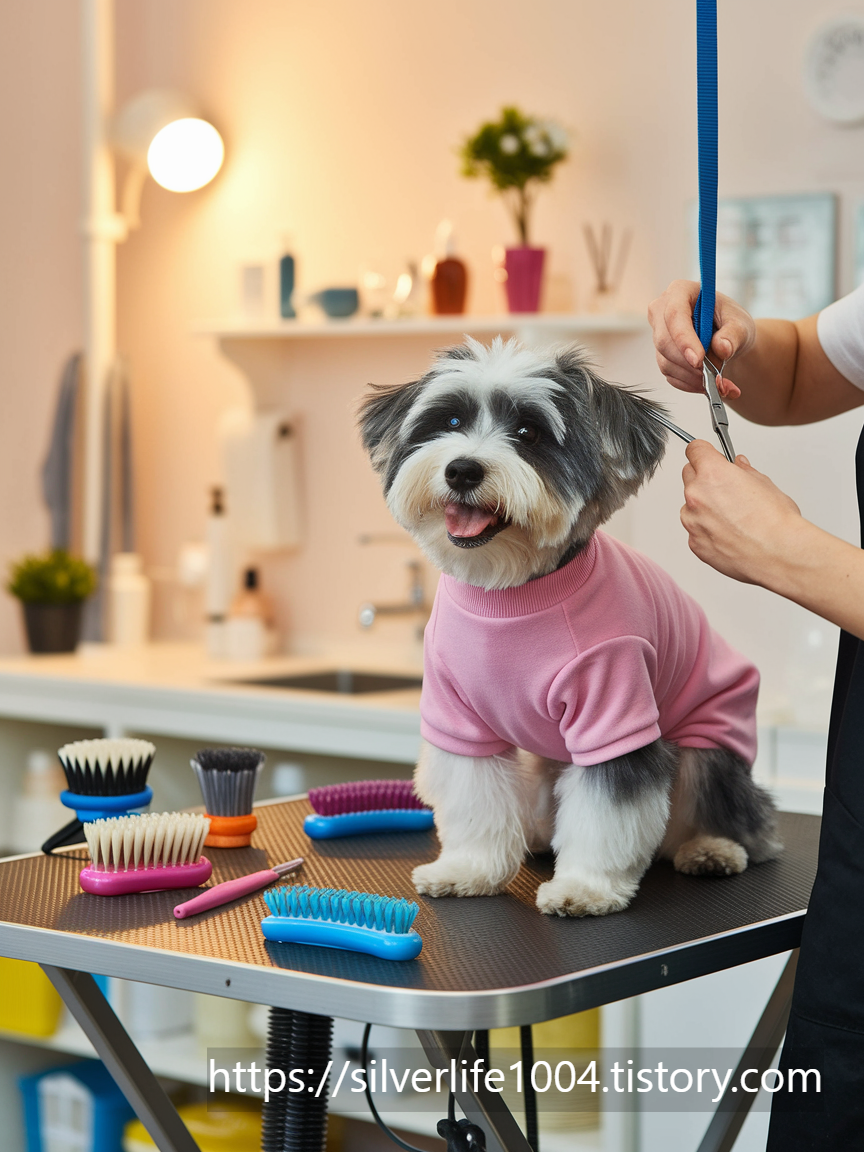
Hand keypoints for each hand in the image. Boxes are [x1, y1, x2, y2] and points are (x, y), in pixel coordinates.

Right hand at [648, 280, 756, 397]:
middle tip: (713, 375)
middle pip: (664, 341)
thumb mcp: (740, 324)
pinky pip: (670, 374)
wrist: (728, 340)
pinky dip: (690, 383)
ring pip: (666, 361)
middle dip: (688, 363)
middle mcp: (662, 311)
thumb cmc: (732, 324)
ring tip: (718, 381)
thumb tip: (722, 348)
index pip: (674, 315)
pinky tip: (707, 382)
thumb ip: (733, 334)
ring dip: (692, 376)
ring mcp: (658, 334)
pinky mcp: (660, 355)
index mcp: (680, 291)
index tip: (698, 360)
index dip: (683, 339)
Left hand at [680, 440, 803, 585]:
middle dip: (704, 478)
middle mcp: (696, 495)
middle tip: (726, 488)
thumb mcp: (764, 484)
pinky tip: (730, 534)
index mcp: (712, 474)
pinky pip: (696, 530)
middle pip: (690, 475)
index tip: (708, 455)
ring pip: (690, 505)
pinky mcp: (695, 543)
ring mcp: (692, 521)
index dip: (704, 452)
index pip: (695, 449)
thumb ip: (745, 472)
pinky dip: (707, 530)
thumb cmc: (775, 521)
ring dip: (704, 507)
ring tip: (732, 517)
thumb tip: (739, 466)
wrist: (777, 554)